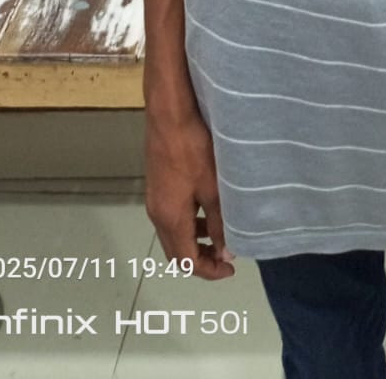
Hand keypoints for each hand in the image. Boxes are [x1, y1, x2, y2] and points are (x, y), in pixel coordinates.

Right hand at [145, 109, 234, 280]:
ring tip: (219, 232)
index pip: (186, 261)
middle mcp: (157, 213)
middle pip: (175, 252)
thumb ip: (219, 223)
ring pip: (173, 233)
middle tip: (225, 256)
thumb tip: (226, 252)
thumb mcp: (212, 189)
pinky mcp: (157, 183)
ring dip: (194, 240)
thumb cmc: (192, 150)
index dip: (209, 271)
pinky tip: (205, 207)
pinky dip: (188, 222)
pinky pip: (171, 215)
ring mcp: (154, 198)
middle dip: (200, 259)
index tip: (230, 268)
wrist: (168, 115)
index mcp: (170, 219)